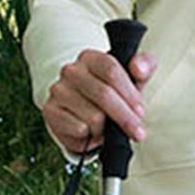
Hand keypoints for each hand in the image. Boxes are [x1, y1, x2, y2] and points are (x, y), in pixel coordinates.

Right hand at [42, 48, 157, 154]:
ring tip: (107, 128)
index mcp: (91, 58)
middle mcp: (71, 71)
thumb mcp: (132, 79)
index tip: (140, 111)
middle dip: (125, 117)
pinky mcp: (50, 111)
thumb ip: (144, 67)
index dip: (129, 95)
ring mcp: (58, 90)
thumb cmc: (112, 94)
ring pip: (94, 117)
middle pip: (104, 95)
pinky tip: (91, 132)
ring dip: (106, 128)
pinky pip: (79, 129)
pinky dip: (90, 136)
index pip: (112, 72)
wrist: (84, 111)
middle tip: (137, 131)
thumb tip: (138, 68)